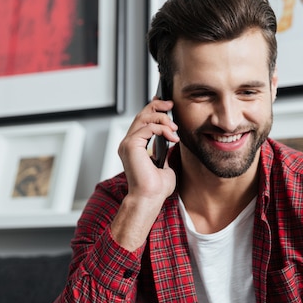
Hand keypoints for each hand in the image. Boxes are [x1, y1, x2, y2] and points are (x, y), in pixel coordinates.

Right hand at [111, 99, 179, 250]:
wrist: (149, 198)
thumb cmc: (156, 187)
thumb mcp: (165, 164)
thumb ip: (165, 152)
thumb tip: (172, 140)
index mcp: (134, 146)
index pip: (142, 121)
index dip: (153, 109)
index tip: (167, 105)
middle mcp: (128, 143)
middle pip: (141, 115)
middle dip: (157, 106)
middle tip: (171, 104)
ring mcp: (128, 143)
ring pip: (144, 118)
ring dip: (162, 119)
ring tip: (174, 128)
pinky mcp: (131, 145)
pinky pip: (148, 127)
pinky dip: (162, 129)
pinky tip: (172, 136)